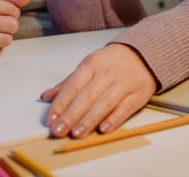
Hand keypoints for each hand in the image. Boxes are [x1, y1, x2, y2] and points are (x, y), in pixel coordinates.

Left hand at [40, 43, 156, 138]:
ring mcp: (124, 83)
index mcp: (92, 63)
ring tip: (76, 133)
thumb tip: (46, 97)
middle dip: (71, 115)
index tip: (50, 119)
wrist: (142, 55)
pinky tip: (102, 129)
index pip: (73, 85)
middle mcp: (107, 72)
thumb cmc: (110, 63)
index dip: (60, 103)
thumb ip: (68, 83)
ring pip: (104, 103)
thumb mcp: (88, 66)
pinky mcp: (138, 94)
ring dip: (89, 120)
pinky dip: (113, 119)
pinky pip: (125, 108)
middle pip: (86, 96)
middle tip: (59, 130)